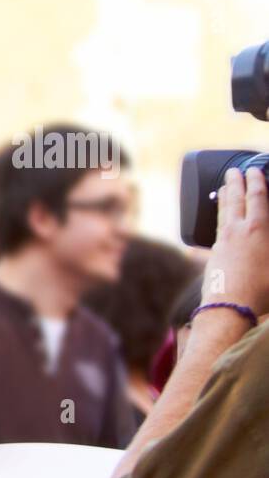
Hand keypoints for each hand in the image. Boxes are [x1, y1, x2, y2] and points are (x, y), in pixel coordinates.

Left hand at [202, 166, 268, 315]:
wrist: (230, 306)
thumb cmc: (262, 288)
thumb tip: (264, 232)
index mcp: (258, 228)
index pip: (257, 197)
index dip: (257, 181)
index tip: (255, 170)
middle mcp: (237, 230)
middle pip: (235, 199)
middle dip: (236, 182)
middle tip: (233, 171)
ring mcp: (223, 241)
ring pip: (223, 212)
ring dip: (224, 196)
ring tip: (223, 186)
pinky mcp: (214, 253)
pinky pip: (217, 227)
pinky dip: (219, 216)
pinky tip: (219, 217)